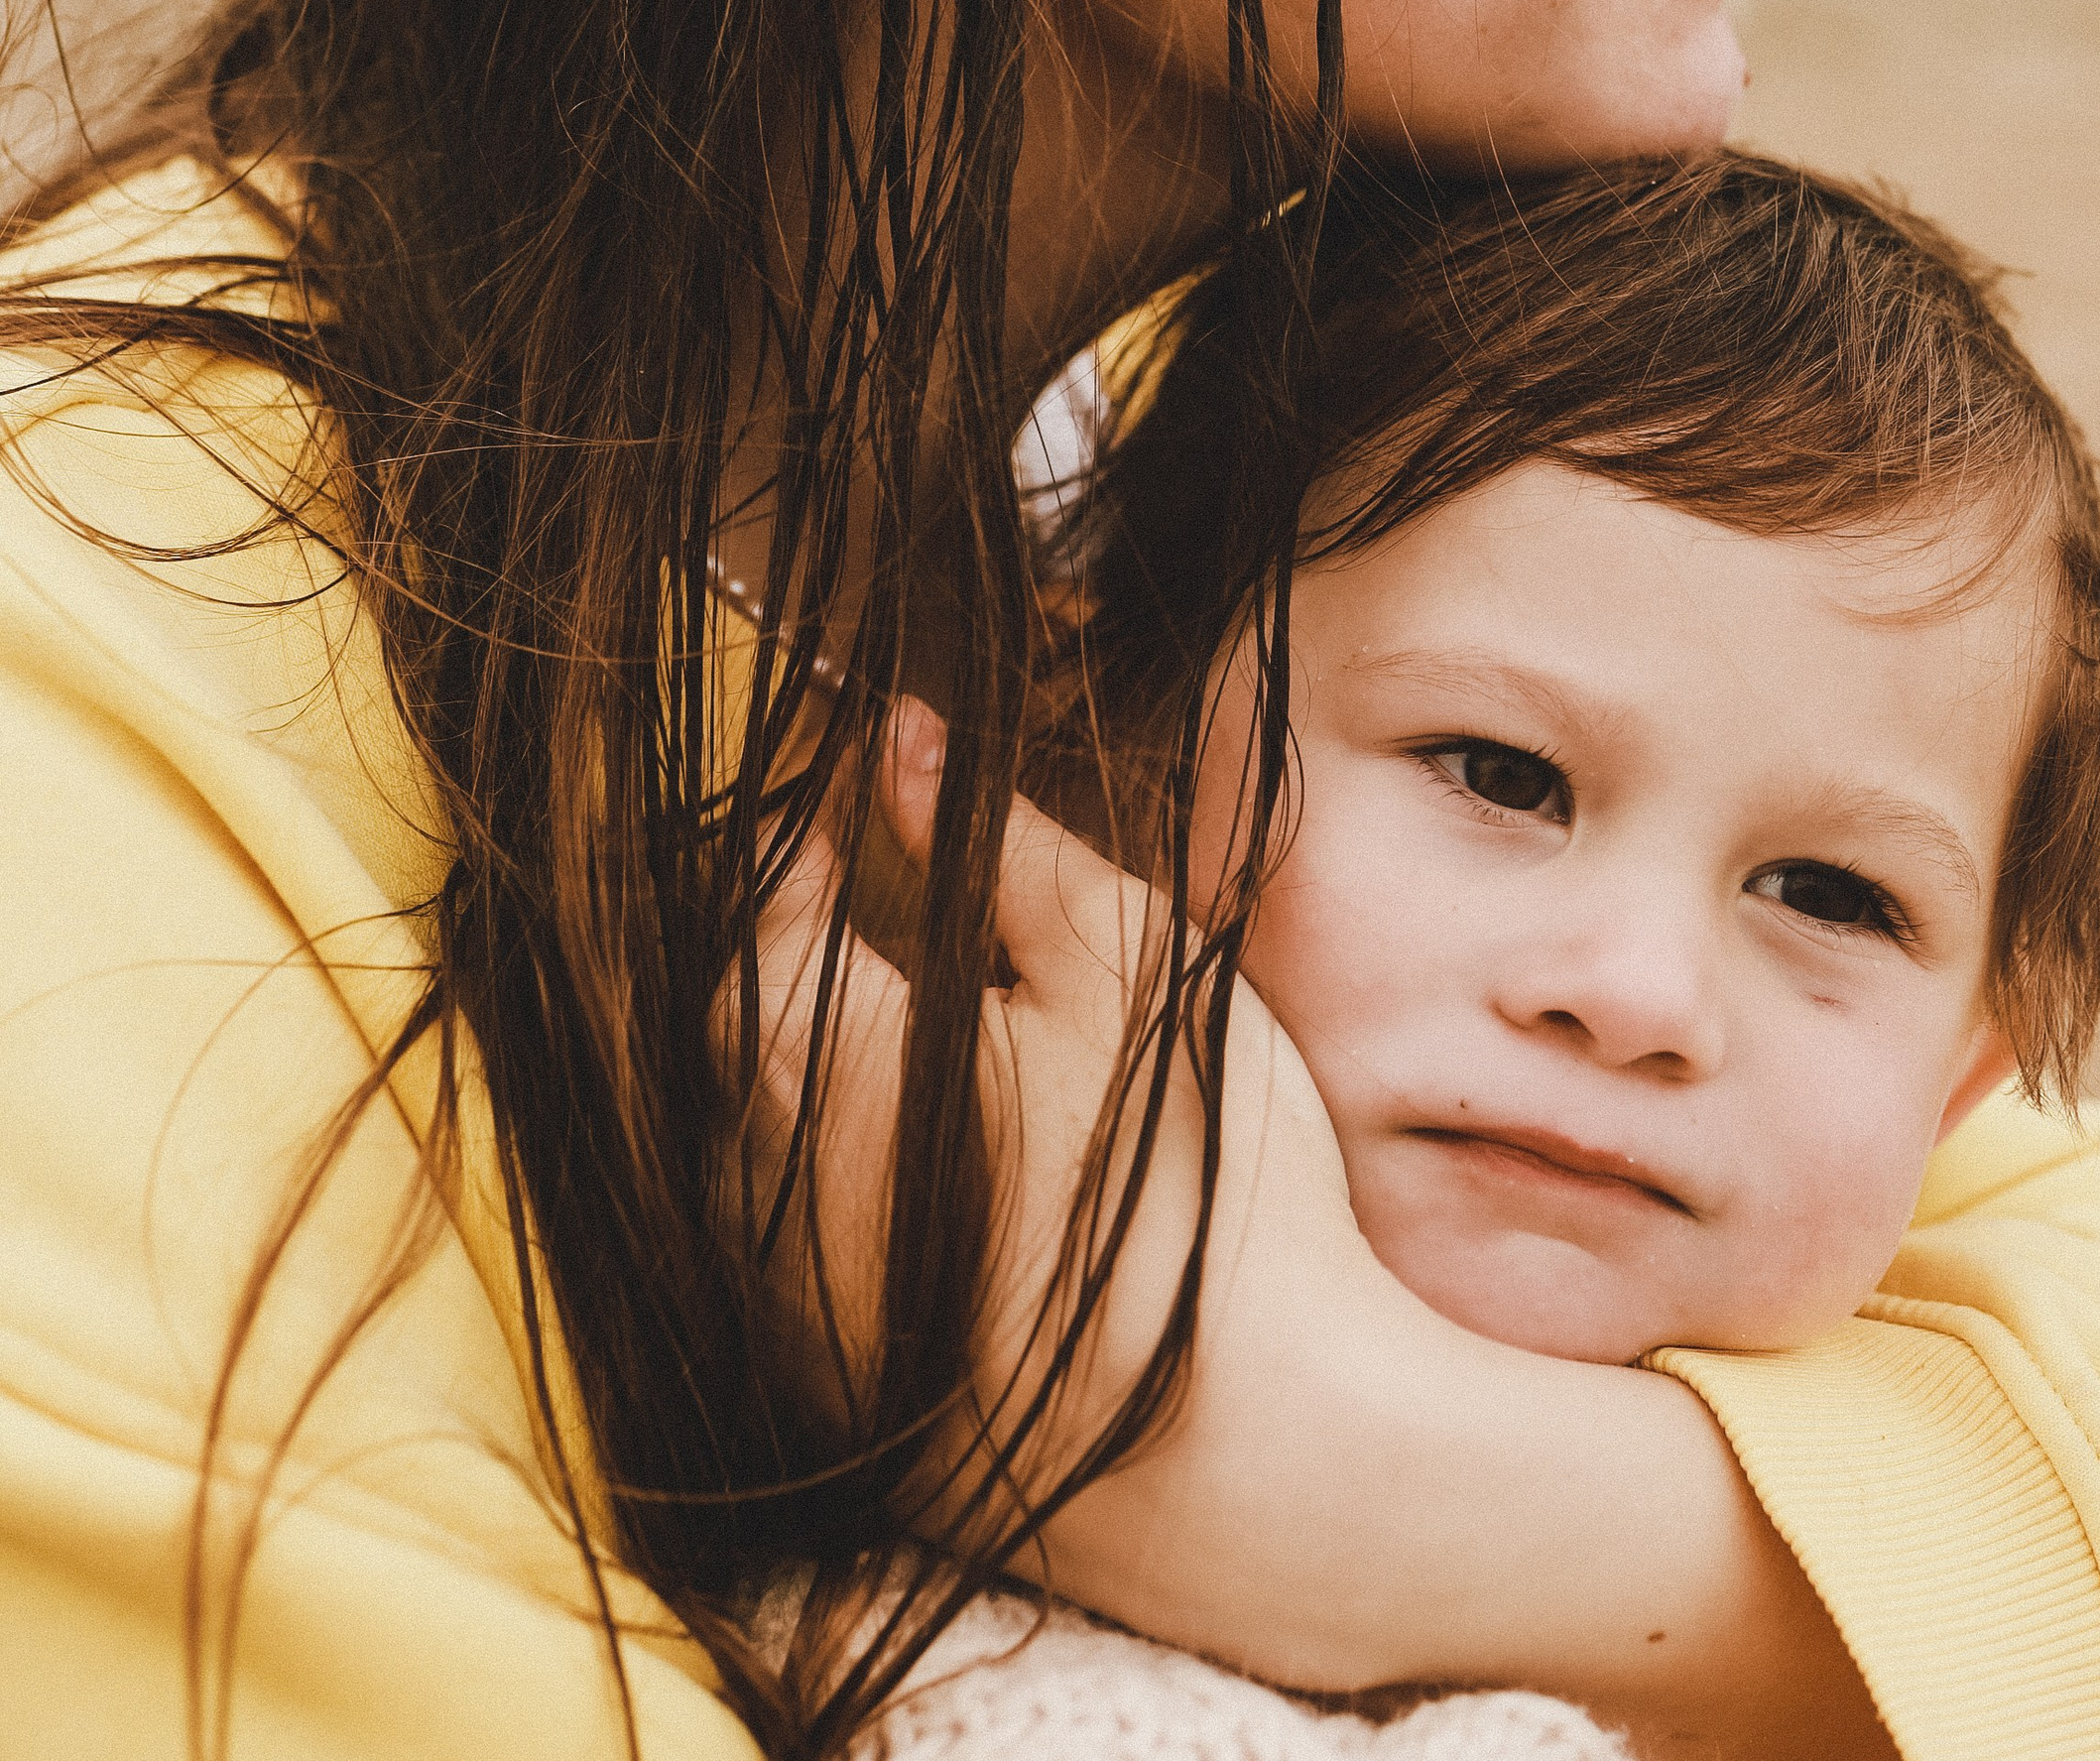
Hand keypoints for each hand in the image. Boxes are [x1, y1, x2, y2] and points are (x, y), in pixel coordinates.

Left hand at [781, 708, 1894, 1756]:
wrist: (1266, 1463)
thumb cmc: (1206, 1190)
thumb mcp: (1123, 964)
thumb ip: (994, 842)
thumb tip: (895, 735)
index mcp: (824, 1067)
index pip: (750, 911)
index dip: (794, 833)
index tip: (848, 782)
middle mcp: (767, 1198)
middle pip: (732, 1031)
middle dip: (788, 942)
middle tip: (863, 877)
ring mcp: (794, 1324)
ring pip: (747, 1152)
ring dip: (797, 1070)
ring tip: (893, 1016)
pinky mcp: (843, 1415)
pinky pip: (786, 1268)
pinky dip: (827, 1193)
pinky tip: (919, 1169)